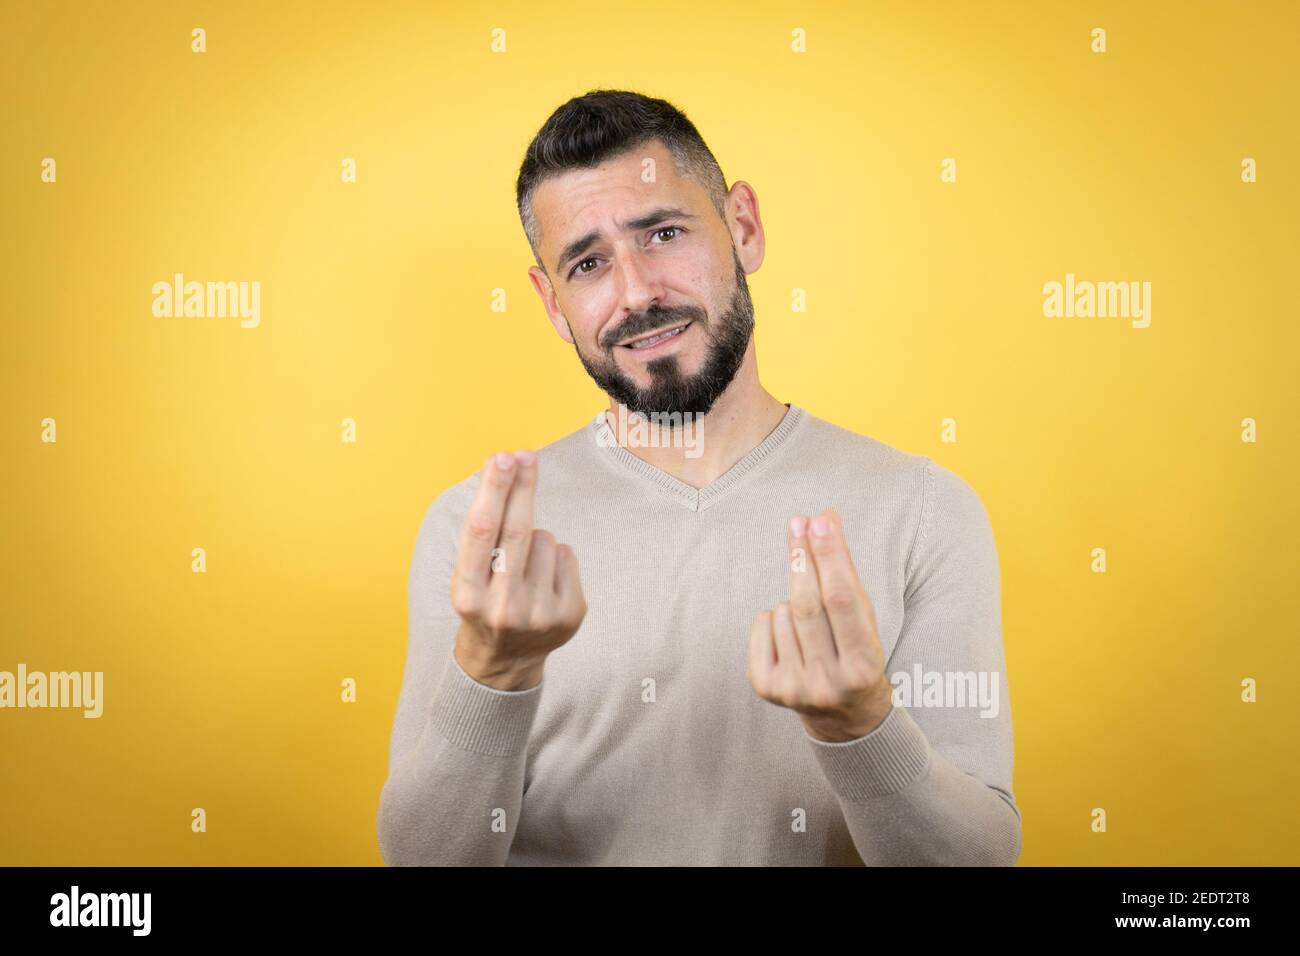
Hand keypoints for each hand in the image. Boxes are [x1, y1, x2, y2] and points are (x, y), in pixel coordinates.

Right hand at [450, 450, 586, 689]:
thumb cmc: (483, 601)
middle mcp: (503, 607)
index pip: (482, 532)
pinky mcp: (569, 615)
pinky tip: (543, 580)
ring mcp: (539, 614)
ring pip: (546, 539)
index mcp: (468, 595)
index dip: (493, 491)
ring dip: (536, 537)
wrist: (503, 661)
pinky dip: (555, 557)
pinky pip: (567, 555)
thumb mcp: (467, 576)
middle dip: (521, 487)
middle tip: (524, 456)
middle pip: (518, 530)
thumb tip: (506, 467)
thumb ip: (483, 533)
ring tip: (523, 567)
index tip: (501, 458)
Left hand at [747, 511, 893, 741]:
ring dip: (792, 599)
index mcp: (862, 666)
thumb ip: (845, 573)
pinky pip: (761, 627)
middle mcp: (827, 683)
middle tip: (798, 522)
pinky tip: (790, 633)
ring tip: (810, 619)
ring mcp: (794, 689)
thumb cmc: (856, 653)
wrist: (844, 716)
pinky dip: (772, 618)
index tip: (820, 522)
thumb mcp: (865, 620)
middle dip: (802, 558)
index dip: (830, 558)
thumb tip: (825, 519)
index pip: (842, 600)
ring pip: (783, 613)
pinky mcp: (767, 689)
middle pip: (806, 606)